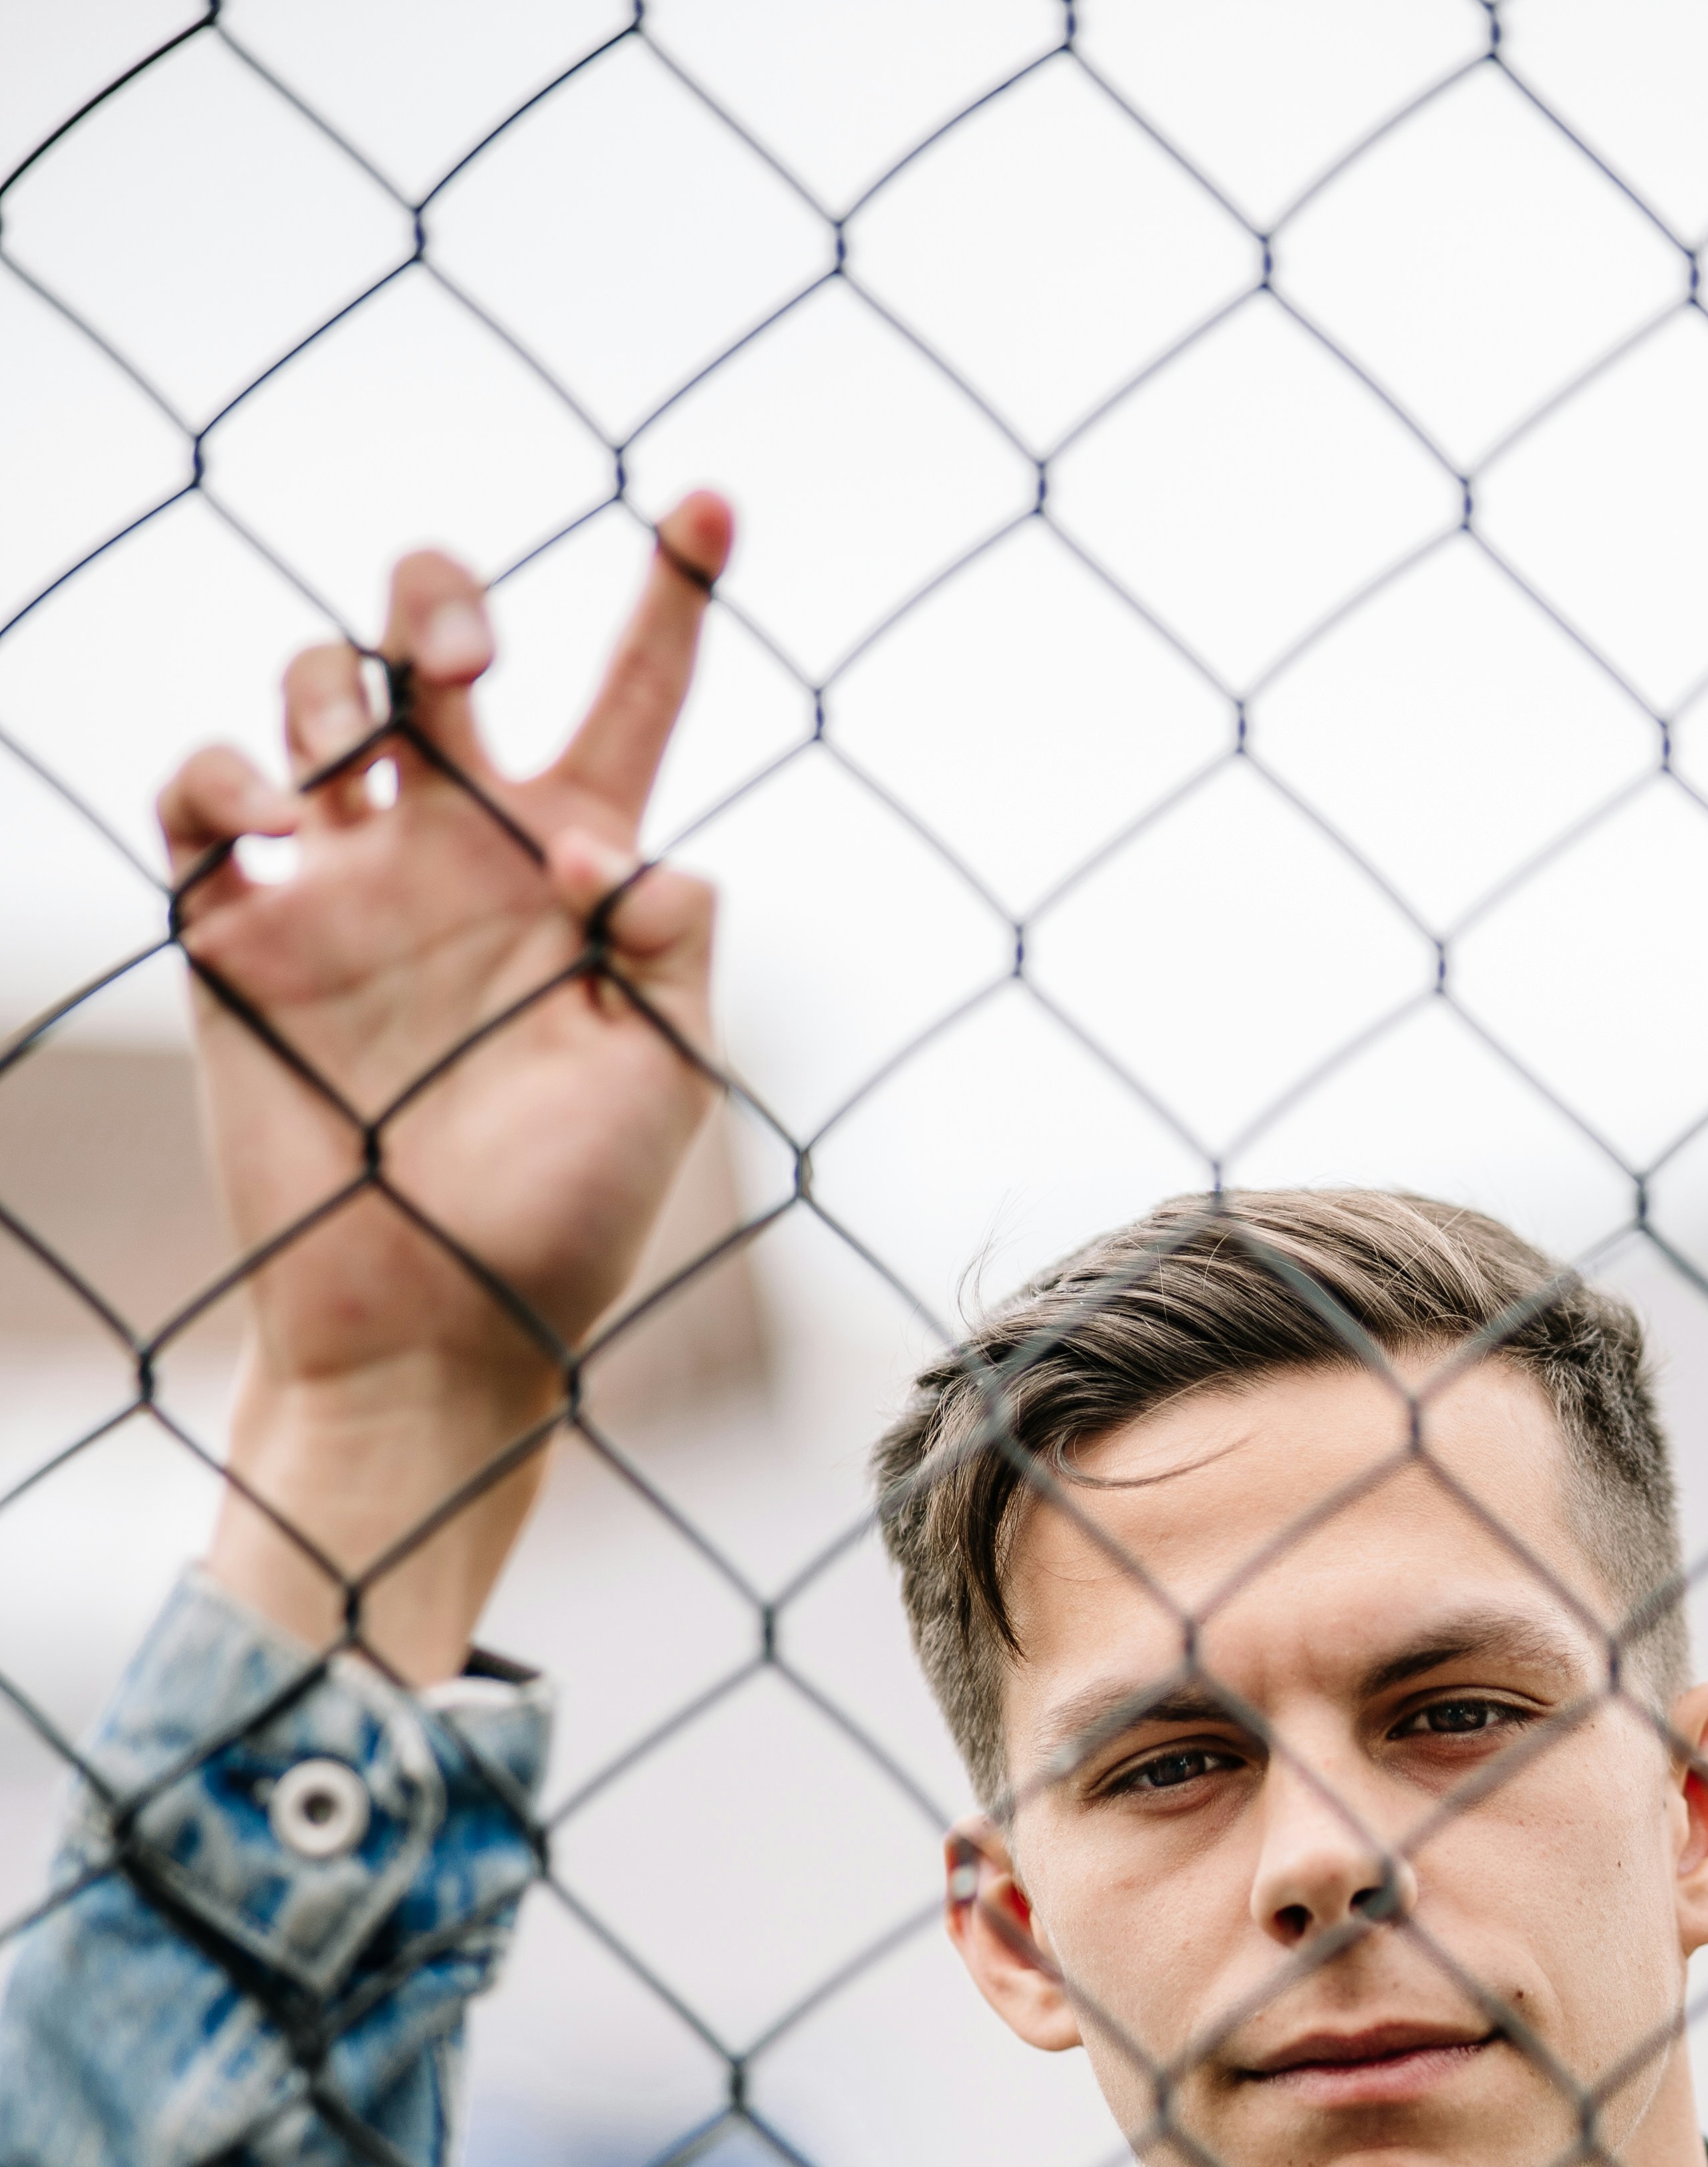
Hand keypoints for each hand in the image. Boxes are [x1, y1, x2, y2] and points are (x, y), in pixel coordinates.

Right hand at [163, 493, 733, 1684]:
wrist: (431, 1330)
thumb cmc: (564, 1223)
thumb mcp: (667, 1082)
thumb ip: (678, 948)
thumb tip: (629, 850)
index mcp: (578, 871)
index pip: (631, 703)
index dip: (673, 601)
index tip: (716, 504)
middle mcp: (459, 855)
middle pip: (436, 651)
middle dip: (437, 598)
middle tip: (461, 658)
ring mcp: (344, 886)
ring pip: (317, 695)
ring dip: (333, 685)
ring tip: (352, 773)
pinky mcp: (239, 935)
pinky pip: (202, 796)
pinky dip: (225, 782)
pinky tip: (278, 838)